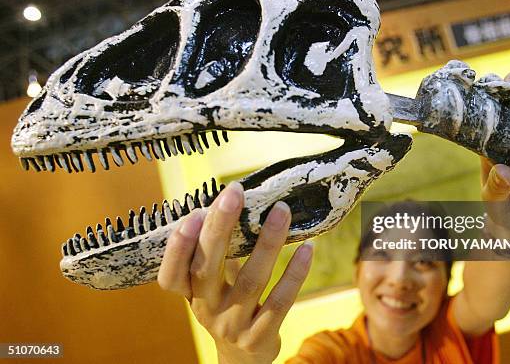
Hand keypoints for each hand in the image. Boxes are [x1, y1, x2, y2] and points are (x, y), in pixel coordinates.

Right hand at [157, 181, 313, 363]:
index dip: (178, 247)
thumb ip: (217, 252)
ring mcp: (233, 325)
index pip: (171, 275)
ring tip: (282, 211)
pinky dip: (295, 273)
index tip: (194, 213)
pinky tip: (307, 249)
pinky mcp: (260, 336)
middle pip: (207, 267)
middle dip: (220, 226)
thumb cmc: (227, 305)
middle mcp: (206, 309)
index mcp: (190, 294)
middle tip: (235, 193)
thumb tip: (231, 203)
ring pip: (251, 279)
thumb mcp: (213, 285)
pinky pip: (280, 301)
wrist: (242, 359)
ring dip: (268, 242)